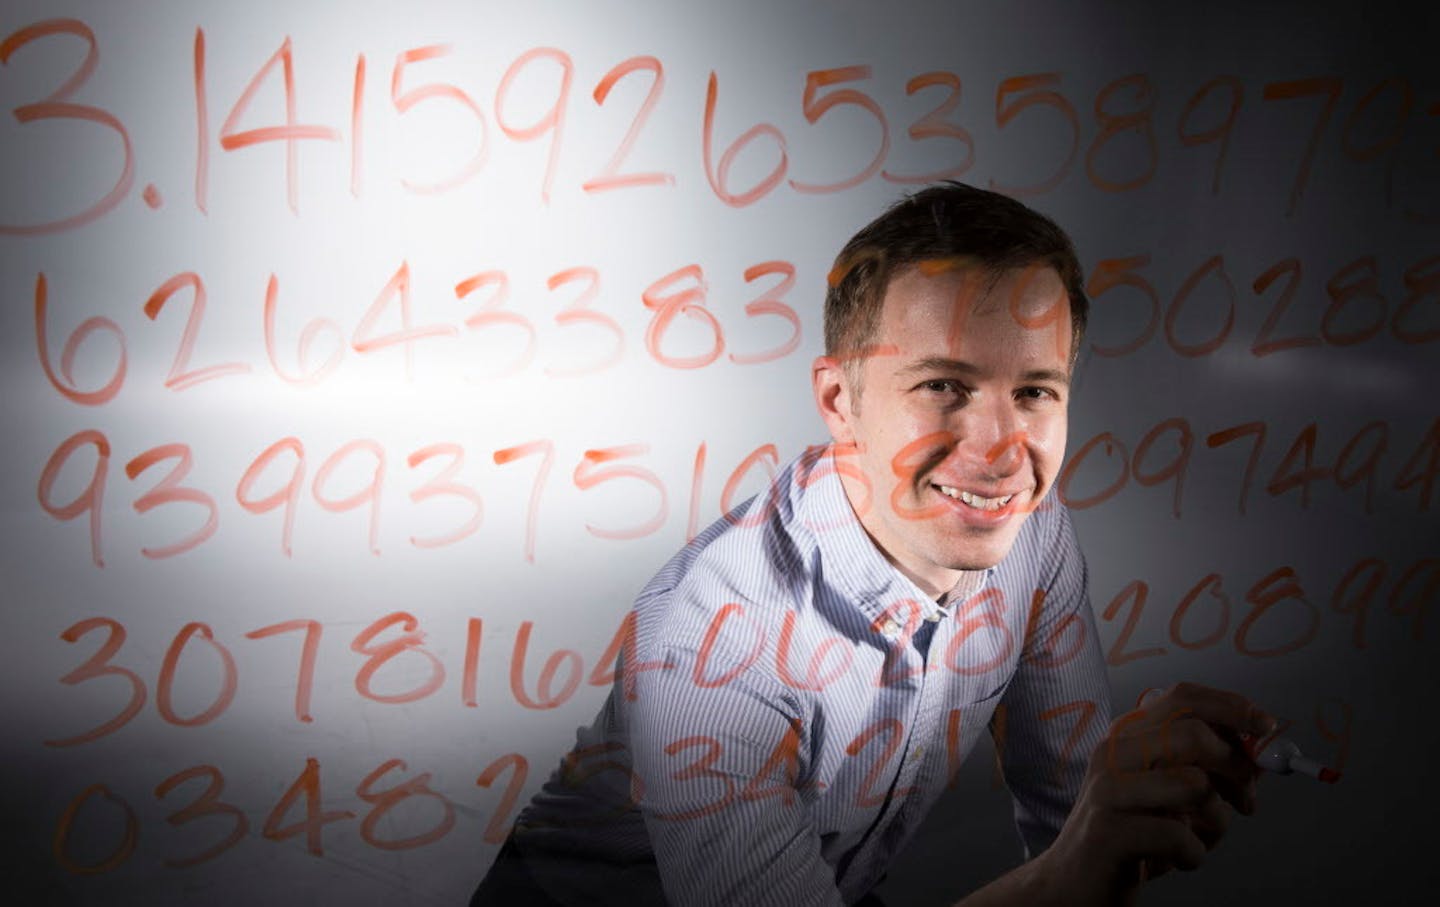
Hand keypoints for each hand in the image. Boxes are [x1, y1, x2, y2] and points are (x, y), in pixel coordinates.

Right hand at [1037, 682, 1275, 904]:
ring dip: (1216, 821)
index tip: (1267, 727)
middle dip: (1236, 768)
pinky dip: (1194, 855)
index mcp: (1127, 736)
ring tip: (1201, 837)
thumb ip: (1206, 768)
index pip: (1183, 697)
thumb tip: (1260, 754)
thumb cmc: (1125, 833)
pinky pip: (1181, 836)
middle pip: (1194, 734)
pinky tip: (1178, 860)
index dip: (1232, 707)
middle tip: (1246, 801)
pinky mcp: (1110, 832)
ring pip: (1194, 785)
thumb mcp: (1165, 792)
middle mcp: (1113, 753)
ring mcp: (1108, 791)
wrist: (1071, 881)